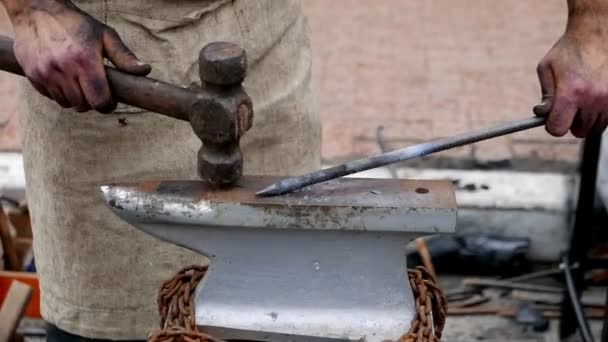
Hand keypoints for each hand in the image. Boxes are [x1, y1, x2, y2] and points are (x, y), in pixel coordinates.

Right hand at [6, 0, 150, 112]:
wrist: (37, 11)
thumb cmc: (76, 24)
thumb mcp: (105, 36)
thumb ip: (124, 57)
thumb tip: (145, 70)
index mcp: (84, 61)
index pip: (99, 100)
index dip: (108, 105)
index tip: (110, 100)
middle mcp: (63, 69)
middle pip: (83, 106)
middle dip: (92, 101)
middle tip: (95, 88)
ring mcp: (45, 74)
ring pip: (67, 104)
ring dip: (76, 99)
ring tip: (79, 82)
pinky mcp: (33, 75)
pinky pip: (51, 97)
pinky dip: (59, 93)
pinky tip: (64, 78)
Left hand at [534, 6, 607, 137]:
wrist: (597, 33)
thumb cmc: (568, 50)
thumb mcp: (546, 68)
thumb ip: (545, 96)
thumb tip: (543, 114)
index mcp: (571, 93)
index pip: (558, 129)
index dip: (552, 124)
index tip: (552, 116)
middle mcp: (593, 99)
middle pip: (578, 131)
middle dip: (571, 121)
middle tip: (569, 106)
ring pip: (595, 127)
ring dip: (587, 119)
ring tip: (582, 100)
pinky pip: (607, 119)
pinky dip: (600, 114)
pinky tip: (594, 99)